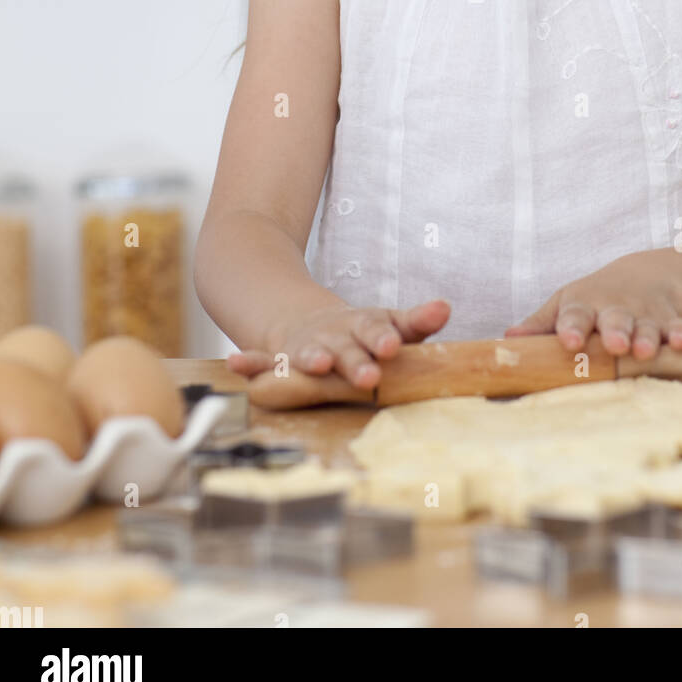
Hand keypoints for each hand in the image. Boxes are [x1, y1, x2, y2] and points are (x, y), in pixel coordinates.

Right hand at [227, 298, 450, 388]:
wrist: (306, 318)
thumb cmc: (360, 330)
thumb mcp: (389, 323)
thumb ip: (418, 321)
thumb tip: (446, 307)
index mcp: (363, 325)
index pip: (378, 328)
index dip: (384, 336)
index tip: (393, 346)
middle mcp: (334, 335)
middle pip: (347, 346)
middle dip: (356, 360)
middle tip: (370, 375)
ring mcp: (306, 346)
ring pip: (308, 354)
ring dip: (311, 359)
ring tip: (315, 364)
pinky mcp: (280, 358)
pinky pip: (261, 361)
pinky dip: (249, 363)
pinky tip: (235, 365)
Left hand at [503, 273, 681, 360]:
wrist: (647, 277)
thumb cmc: (595, 301)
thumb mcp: (565, 306)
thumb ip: (540, 325)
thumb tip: (507, 342)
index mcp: (582, 306)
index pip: (574, 315)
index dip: (571, 328)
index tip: (568, 341)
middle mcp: (614, 309)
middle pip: (614, 320)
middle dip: (614, 331)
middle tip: (614, 344)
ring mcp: (645, 314)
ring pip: (647, 326)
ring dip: (647, 337)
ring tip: (644, 350)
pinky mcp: (673, 319)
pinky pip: (678, 327)